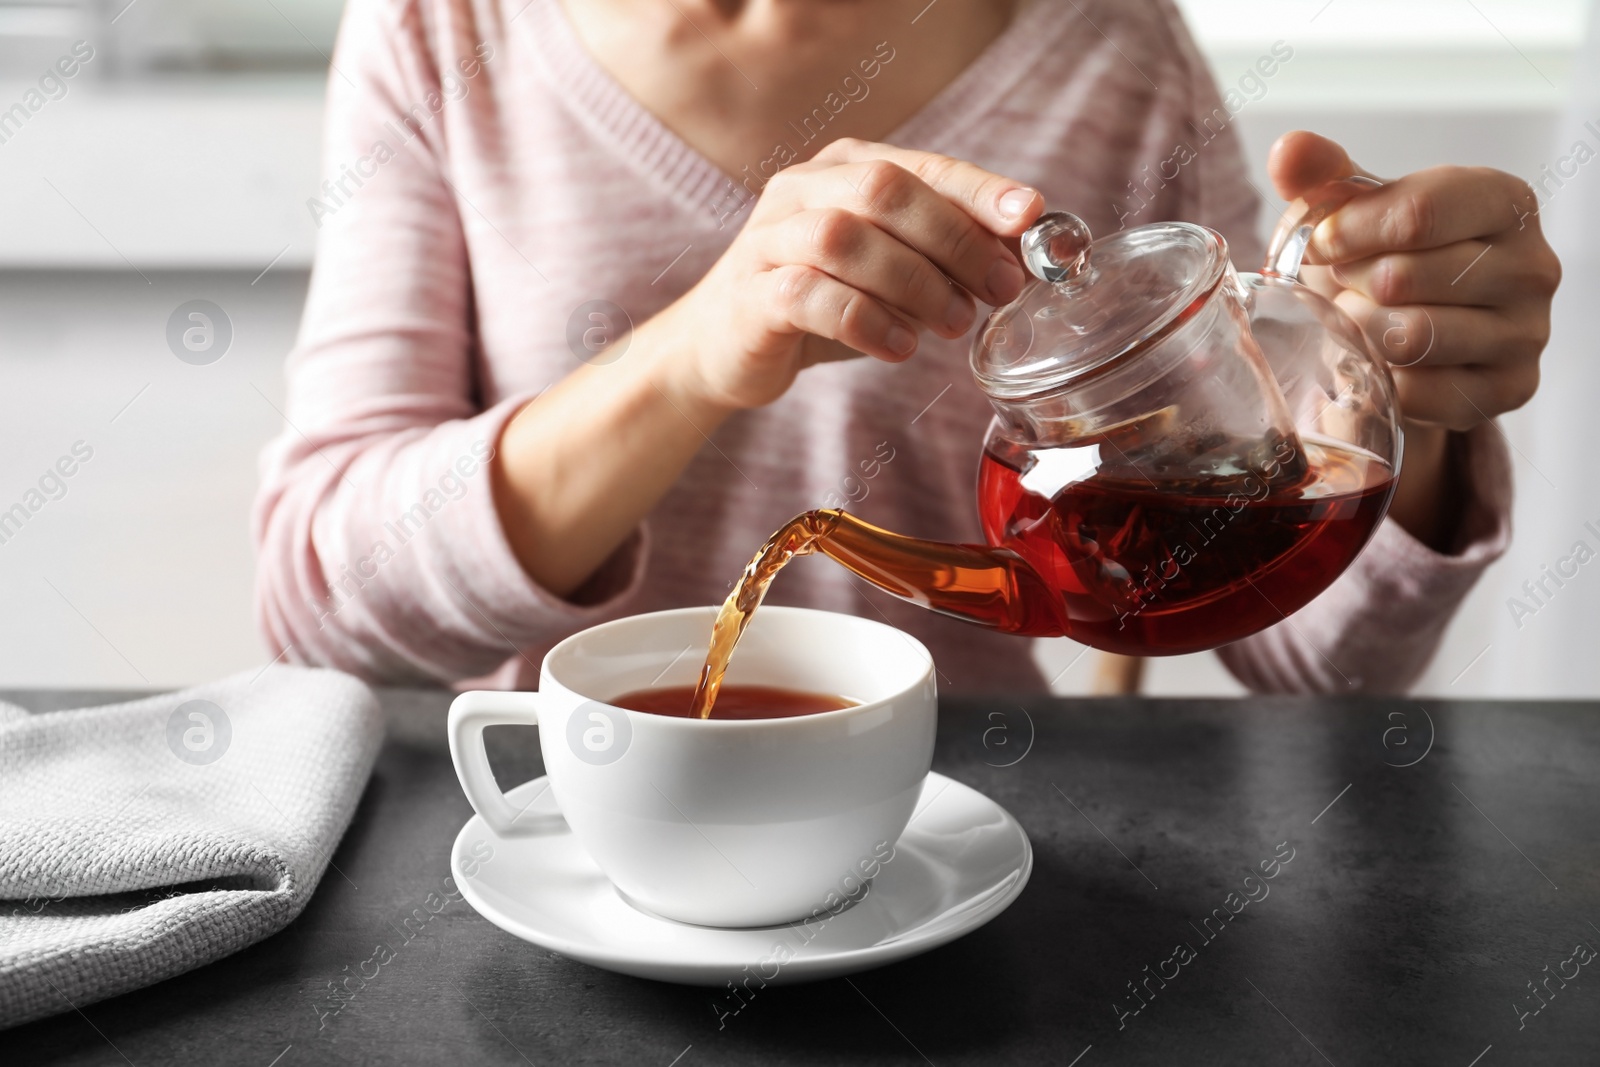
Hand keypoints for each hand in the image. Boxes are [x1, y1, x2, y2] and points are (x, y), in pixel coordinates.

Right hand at [656, 138, 1042, 412]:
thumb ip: (943, 257)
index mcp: (841, 169)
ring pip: (845, 238)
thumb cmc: (819, 304)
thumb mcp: (890, 273)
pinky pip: (809, 295)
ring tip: (952, 324)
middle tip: (999, 290)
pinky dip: (865, 320)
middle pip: (885, 191)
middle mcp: (800, 190)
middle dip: (954, 240)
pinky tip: (899, 347)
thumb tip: (1023, 260)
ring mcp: (769, 239)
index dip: (980, 190)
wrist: (723, 348)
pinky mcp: (751, 293)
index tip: (1031, 216)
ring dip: (914, 283)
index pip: (922, 166)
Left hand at [1268, 131, 1560, 547]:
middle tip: (1342, 287)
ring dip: (1362, 333)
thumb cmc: (1381, 260)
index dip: (1349, 232)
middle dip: (1350, 285)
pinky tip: (1381, 366)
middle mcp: (1532, 265)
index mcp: (1502, 202)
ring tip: (1357, 323)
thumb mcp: (1352, 212)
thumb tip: (1290, 150)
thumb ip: (1322, 176)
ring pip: (1412, 337)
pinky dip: (1384, 383)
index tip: (1319, 245)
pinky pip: (1420, 393)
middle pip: (1406, 278)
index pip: (1418, 214)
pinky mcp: (1509, 390)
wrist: (1403, 337)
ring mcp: (1527, 333)